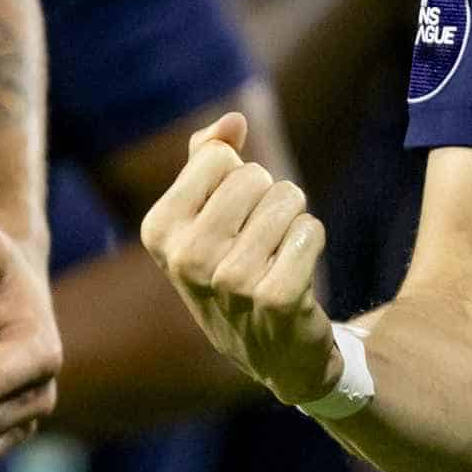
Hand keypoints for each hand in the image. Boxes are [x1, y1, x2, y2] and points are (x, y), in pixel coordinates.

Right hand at [138, 112, 340, 405]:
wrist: (272, 350)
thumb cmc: (235, 268)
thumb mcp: (205, 215)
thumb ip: (208, 157)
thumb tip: (233, 121)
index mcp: (159, 230)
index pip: (218, 157)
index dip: (237, 180)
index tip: (232, 220)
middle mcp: (186, 257)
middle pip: (255, 175)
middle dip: (270, 199)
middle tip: (261, 241)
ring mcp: (230, 281)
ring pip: (288, 198)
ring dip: (293, 221)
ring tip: (279, 257)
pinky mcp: (275, 298)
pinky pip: (311, 230)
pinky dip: (312, 242)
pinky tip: (298, 273)